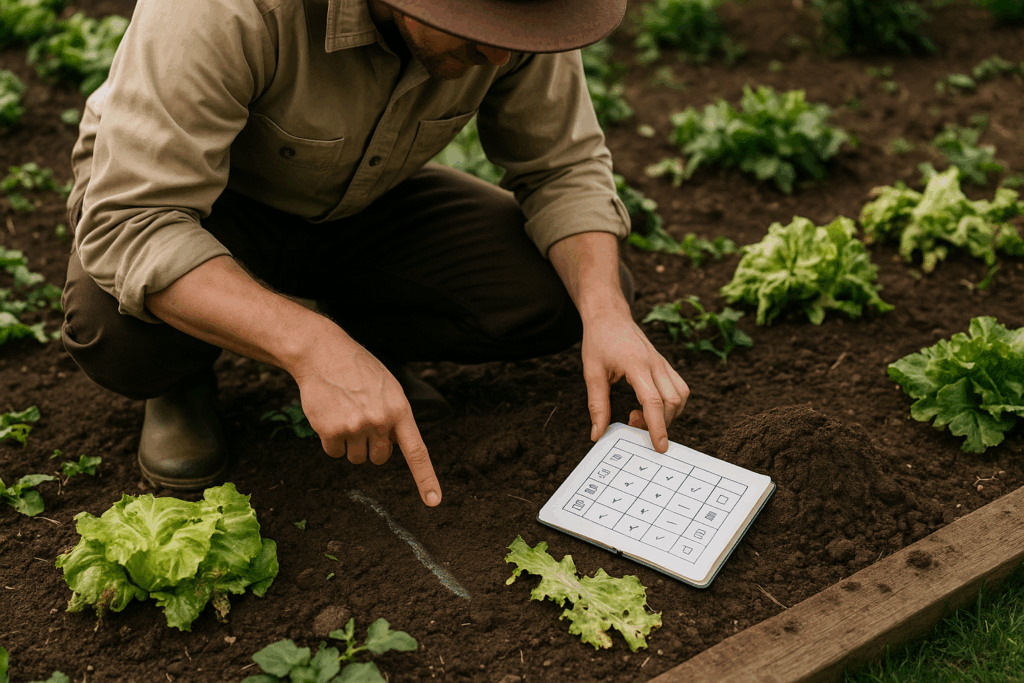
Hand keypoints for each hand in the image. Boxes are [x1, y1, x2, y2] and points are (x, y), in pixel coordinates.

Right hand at [290, 326, 441, 506]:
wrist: (323, 353)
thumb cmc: (358, 370)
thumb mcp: (388, 388)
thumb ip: (395, 416)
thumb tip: (394, 446)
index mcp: (400, 410)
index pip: (416, 451)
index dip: (426, 479)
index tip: (434, 501)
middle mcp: (380, 421)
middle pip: (379, 458)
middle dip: (371, 446)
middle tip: (361, 420)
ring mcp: (355, 427)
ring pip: (356, 458)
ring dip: (350, 443)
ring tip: (345, 413)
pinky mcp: (331, 431)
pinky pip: (334, 452)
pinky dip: (331, 440)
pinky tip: (330, 415)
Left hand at [582, 311, 688, 452]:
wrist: (608, 314)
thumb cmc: (598, 341)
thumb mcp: (592, 373)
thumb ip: (597, 405)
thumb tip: (598, 434)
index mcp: (637, 365)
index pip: (653, 402)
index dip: (657, 427)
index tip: (659, 447)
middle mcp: (655, 364)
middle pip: (672, 402)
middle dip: (659, 423)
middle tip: (630, 423)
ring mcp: (663, 363)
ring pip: (681, 396)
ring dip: (667, 414)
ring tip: (638, 415)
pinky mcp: (664, 364)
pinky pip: (679, 387)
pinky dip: (671, 403)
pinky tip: (650, 405)